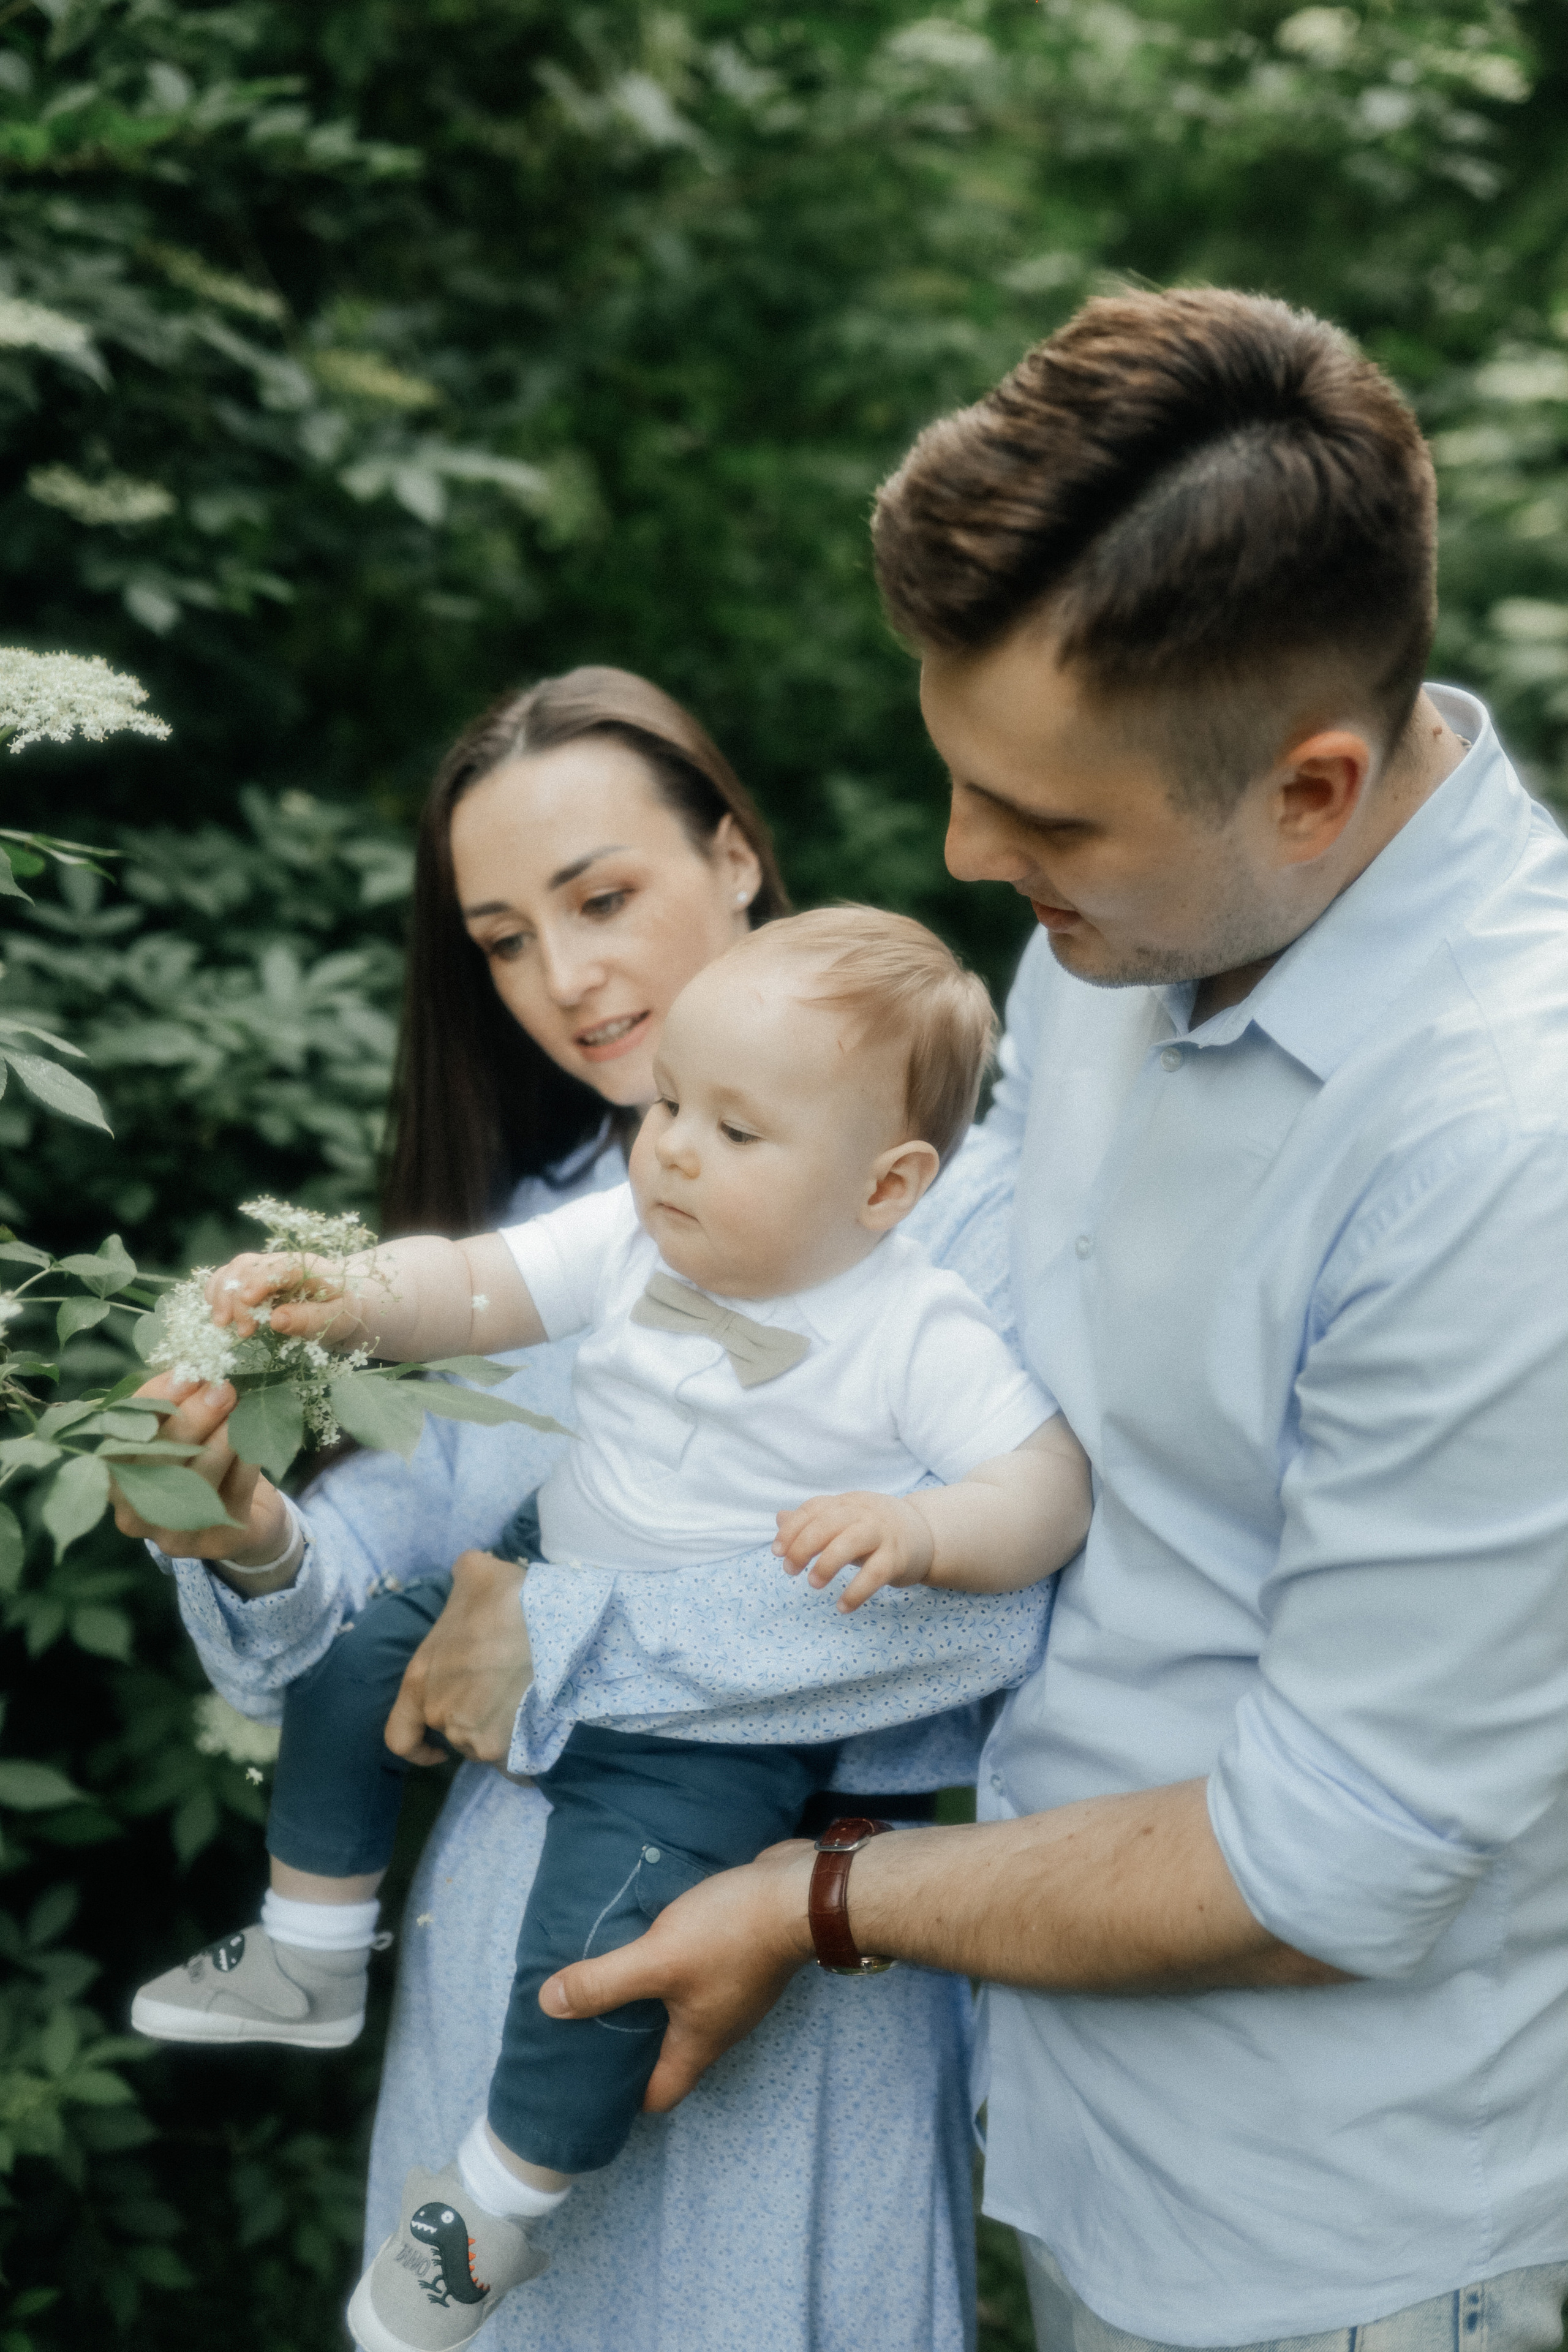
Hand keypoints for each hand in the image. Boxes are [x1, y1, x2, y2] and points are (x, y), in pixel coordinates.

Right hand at [111, 1374, 291, 1578]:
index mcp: (115, 1474)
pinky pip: (233, 1491)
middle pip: (157, 1457)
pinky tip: (260, 1437)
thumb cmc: (203, 1461)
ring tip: (242, 1405)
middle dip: (193, 1416)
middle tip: (223, 1386)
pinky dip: (248, 1458)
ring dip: (224, 1435)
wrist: (245, 1517)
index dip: (156, 1399)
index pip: (124, 1432)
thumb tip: (195, 1366)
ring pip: (196, 1477)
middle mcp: (133, 1509)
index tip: (188, 1372)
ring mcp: (171, 1531)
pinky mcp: (214, 1542)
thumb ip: (178, 1403)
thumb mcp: (183, 1430)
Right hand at [204, 1249, 357, 1344]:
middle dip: (238, 1296)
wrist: (339, 1302)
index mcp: (309, 1267)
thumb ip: (309, 1320)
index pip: (281, 1266)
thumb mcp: (336, 1319)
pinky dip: (217, 1290)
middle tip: (241, 1331)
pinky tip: (215, 1310)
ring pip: (236, 1268)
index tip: (248, 1301)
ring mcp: (265, 1267)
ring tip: (221, 1324)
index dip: (261, 1280)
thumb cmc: (341, 1311)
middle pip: (251, 1267)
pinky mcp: (252, 1277)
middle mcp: (283, 1261)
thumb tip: (276, 1320)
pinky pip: (228, 1275)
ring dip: (222, 1293)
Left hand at [383, 1548, 532, 1766]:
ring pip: (485, 1746)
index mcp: (419, 1681)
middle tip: (505, 1695)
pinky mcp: (504, 1748)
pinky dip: (525, 1756)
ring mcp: (471, 1735)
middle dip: (476, 1721)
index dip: (417, 1748)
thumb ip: (463, 1575)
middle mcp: (439, 1714)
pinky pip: (514, 1764)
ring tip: (528, 1706)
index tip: (435, 1749)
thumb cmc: (506, 1598)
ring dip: (502, 1733)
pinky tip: (542, 1734)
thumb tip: (471, 1567)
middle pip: (454, 1734)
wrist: (547, 1624)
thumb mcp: (474, 1573)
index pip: (399, 1736)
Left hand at [541, 1840, 816, 2108]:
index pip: (659, 2095)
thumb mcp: (658, 1959)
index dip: (625, 2095)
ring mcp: (734, 1991)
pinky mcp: (740, 1956)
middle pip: (668, 2053)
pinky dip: (670, 1967)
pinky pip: (696, 1974)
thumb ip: (604, 1983)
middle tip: (585, 2021)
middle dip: (628, 2042)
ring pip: (681, 2010)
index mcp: (699, 2043)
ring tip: (608, 1977)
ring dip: (648, 2000)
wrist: (799, 1892)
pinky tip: (650, 1941)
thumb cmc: (730, 1935)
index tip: (589, 2076)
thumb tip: (548, 2005)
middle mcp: (719, 2026)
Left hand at [773, 1489, 934, 1611]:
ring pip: (850, 1542)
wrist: (926, 1533)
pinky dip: (856, 1592)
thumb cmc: (875, 1529)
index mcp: (847, 1503)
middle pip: (827, 1523)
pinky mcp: (898, 1558)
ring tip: (813, 1584)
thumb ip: (814, 1520)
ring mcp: (882, 1534)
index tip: (777, 1552)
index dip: (792, 1529)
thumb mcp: (845, 1519)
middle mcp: (864, 1513)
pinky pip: (875, 1575)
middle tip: (790, 1570)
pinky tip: (842, 1607)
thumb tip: (780, 1518)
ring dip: (827, 1563)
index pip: (814, 1509)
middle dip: (803, 1547)